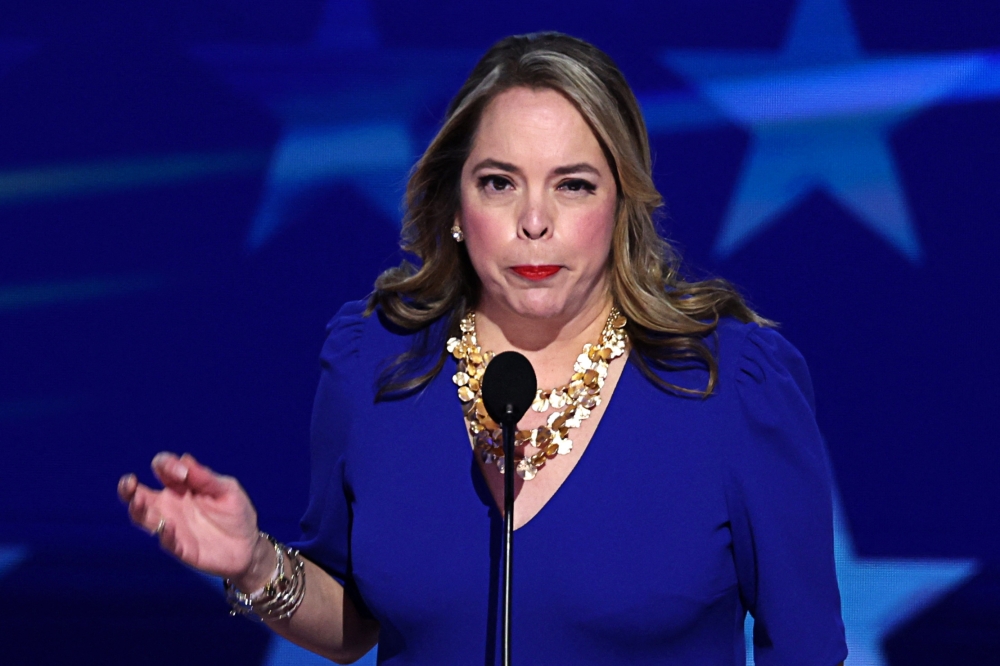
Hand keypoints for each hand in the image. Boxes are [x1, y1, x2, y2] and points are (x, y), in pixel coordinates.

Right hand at [118, 452, 265, 583]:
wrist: (248, 545)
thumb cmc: (235, 513)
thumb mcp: (227, 489)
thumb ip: (205, 477)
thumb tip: (184, 459)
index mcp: (181, 486)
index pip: (162, 469)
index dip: (166, 465)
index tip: (183, 472)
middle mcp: (170, 506)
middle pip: (139, 495)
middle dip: (129, 488)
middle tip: (129, 481)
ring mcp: (173, 527)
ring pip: (144, 518)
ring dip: (138, 509)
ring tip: (138, 501)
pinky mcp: (181, 548)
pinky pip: (166, 541)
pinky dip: (164, 534)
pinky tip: (166, 527)